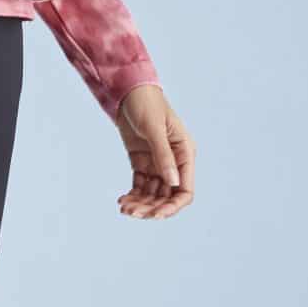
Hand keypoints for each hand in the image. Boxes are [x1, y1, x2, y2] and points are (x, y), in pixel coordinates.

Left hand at [114, 85, 194, 219]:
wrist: (128, 91)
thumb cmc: (147, 103)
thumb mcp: (154, 128)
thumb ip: (163, 155)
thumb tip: (172, 183)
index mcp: (185, 153)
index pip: (185, 190)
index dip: (173, 206)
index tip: (156, 215)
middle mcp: (174, 162)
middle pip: (167, 196)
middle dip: (152, 207)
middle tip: (132, 213)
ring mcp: (158, 163)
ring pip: (152, 194)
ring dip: (140, 204)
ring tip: (124, 207)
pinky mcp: (142, 162)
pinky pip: (140, 185)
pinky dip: (133, 195)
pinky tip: (122, 201)